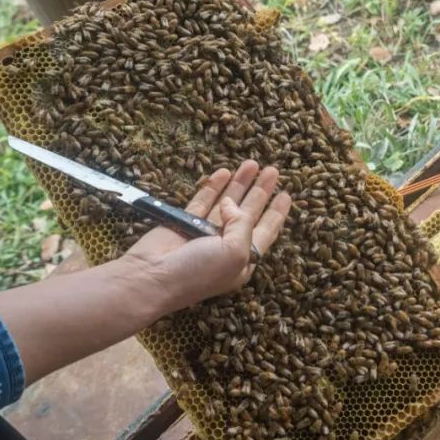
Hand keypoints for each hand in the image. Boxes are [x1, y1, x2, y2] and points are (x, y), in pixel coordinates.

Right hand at [122, 161, 290, 315]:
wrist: (153, 277)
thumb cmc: (199, 272)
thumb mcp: (235, 252)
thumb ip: (243, 224)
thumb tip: (231, 204)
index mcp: (243, 259)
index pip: (265, 231)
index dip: (276, 213)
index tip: (287, 194)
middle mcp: (226, 246)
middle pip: (248, 213)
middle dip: (261, 191)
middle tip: (272, 170)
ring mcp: (205, 233)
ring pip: (226, 203)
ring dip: (240, 184)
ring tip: (251, 163)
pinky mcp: (184, 222)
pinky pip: (203, 200)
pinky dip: (214, 186)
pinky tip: (224, 172)